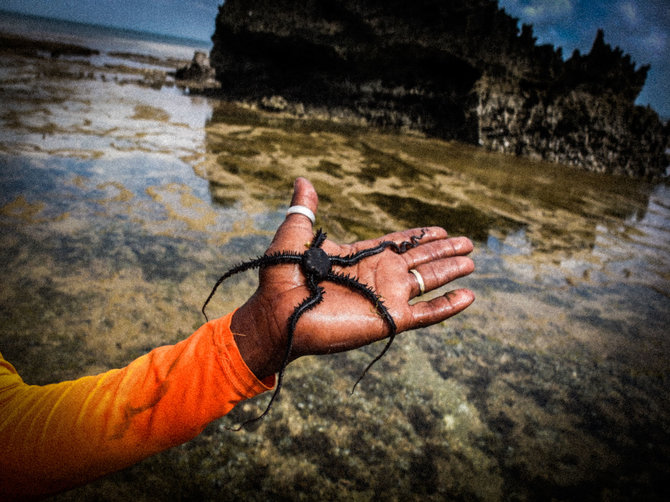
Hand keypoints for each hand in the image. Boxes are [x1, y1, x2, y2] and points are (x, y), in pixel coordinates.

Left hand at [231, 178, 474, 379]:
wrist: (277, 314)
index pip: (398, 244)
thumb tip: (302, 180)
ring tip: (470, 262)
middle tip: (467, 243)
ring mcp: (385, 297)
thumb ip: (304, 210)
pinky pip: (427, 313)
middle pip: (419, 260)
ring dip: (449, 271)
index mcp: (361, 257)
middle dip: (443, 250)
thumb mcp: (294, 235)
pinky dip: (448, 306)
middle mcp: (378, 276)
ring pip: (427, 281)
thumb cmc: (281, 278)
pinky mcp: (389, 318)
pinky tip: (468, 296)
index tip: (439, 229)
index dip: (419, 237)